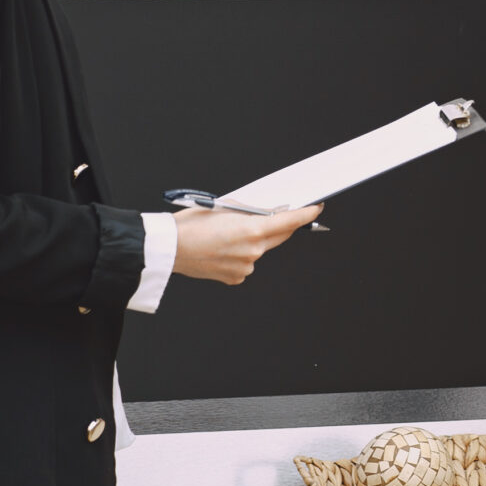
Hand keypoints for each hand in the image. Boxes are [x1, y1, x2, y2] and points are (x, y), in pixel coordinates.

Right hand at [172, 204, 323, 284]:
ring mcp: (246, 267)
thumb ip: (249, 211)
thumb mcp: (224, 207)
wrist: (169, 248)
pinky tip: (221, 250)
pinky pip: (246, 264)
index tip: (315, 209)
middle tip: (281, 216)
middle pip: (280, 236)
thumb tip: (263, 212)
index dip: (306, 214)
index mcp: (253, 229)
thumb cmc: (191, 225)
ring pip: (260, 250)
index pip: (290, 221)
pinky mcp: (236, 278)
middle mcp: (254, 250)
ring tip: (226, 236)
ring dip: (252, 242)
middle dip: (282, 226)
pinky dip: (239, 256)